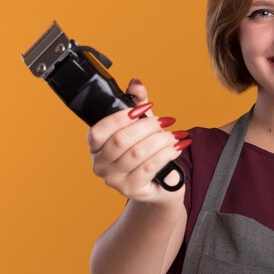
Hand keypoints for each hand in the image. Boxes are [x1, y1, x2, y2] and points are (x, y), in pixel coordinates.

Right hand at [87, 78, 190, 202]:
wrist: (161, 183)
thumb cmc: (148, 152)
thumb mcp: (143, 125)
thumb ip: (137, 103)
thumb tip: (136, 83)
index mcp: (96, 146)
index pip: (100, 130)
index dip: (122, 116)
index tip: (145, 108)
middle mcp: (99, 164)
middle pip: (121, 141)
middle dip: (147, 127)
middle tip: (167, 121)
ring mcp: (114, 180)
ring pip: (137, 154)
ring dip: (161, 140)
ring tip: (176, 134)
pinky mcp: (132, 190)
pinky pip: (149, 168)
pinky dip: (166, 154)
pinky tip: (177, 147)